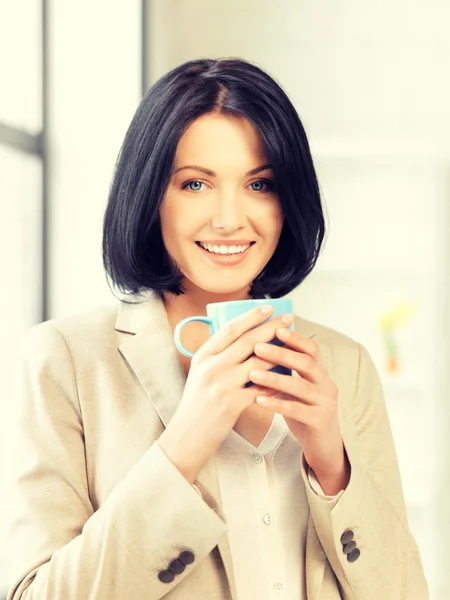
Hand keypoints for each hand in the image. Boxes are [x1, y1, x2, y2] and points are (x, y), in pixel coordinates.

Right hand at [158, 306, 292, 483]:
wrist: (186, 436)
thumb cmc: (196, 404)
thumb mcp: (199, 373)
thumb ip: (217, 356)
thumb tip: (243, 338)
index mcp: (203, 355)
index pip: (230, 328)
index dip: (252, 316)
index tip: (268, 308)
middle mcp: (212, 366)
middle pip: (248, 341)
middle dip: (271, 327)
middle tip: (288, 318)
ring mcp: (222, 384)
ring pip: (258, 362)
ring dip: (279, 352)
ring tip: (293, 345)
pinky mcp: (232, 404)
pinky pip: (261, 388)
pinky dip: (276, 381)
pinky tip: (289, 376)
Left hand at [250, 327, 349, 492]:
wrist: (323, 446)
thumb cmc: (304, 412)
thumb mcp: (296, 389)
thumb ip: (285, 371)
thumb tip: (258, 348)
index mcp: (320, 373)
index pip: (311, 349)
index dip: (295, 338)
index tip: (276, 328)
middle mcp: (326, 384)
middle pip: (306, 363)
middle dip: (281, 353)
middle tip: (257, 347)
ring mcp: (326, 403)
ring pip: (300, 386)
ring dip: (275, 378)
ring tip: (252, 373)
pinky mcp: (320, 421)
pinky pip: (297, 410)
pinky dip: (277, 404)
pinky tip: (259, 400)